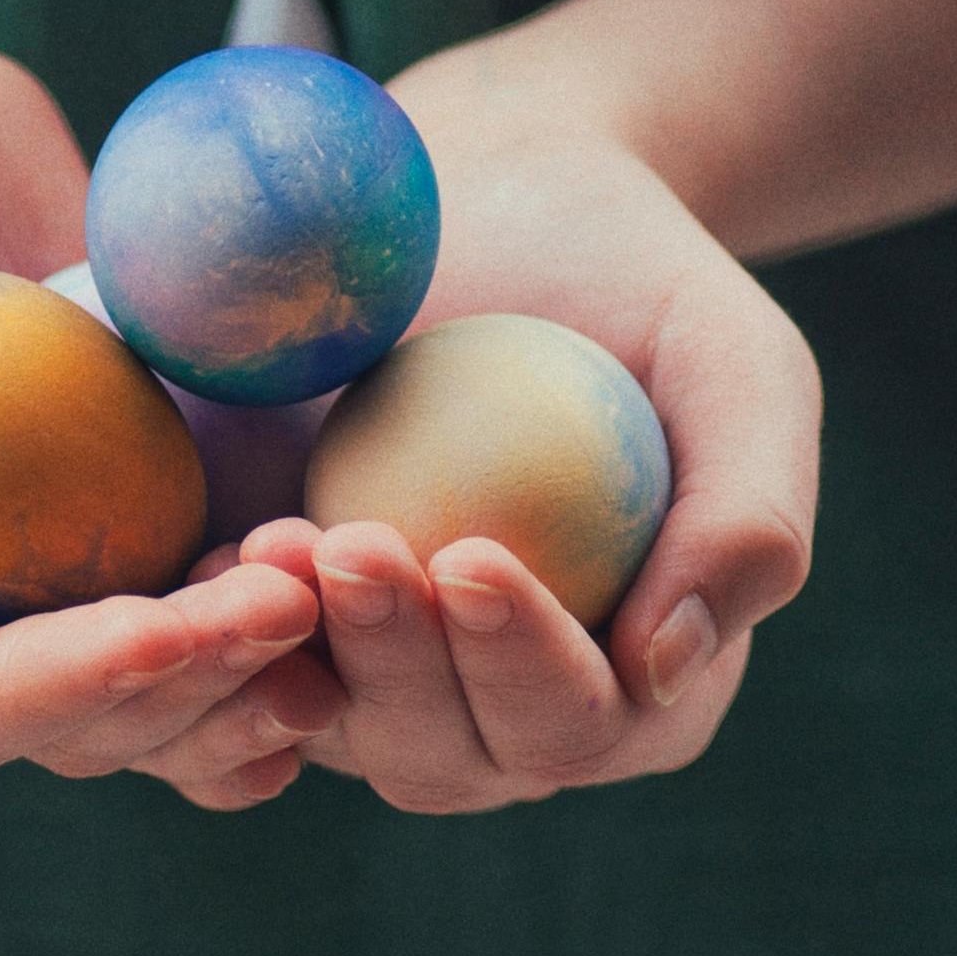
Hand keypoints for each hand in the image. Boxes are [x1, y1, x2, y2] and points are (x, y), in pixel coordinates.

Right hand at [0, 0, 339, 801]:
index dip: (79, 688)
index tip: (177, 629)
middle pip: (104, 710)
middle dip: (207, 676)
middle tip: (302, 596)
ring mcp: (63, 541)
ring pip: (189, 655)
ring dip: (276, 645)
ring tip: (358, 579)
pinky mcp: (140, 467)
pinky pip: (227, 541)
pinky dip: (303, 564)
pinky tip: (382, 534)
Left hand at [233, 37, 819, 813]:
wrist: (503, 203)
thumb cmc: (635, 282)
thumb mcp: (734, 363)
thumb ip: (747, 515)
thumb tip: (667, 671)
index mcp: (637, 679)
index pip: (579, 722)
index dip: (525, 667)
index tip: (473, 558)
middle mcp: (506, 708)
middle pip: (446, 752)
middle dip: (397, 666)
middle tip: (351, 546)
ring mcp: (386, 679)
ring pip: (334, 727)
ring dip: (294, 658)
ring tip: (272, 543)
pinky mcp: (288, 626)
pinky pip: (243, 666)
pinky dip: (218, 631)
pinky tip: (209, 548)